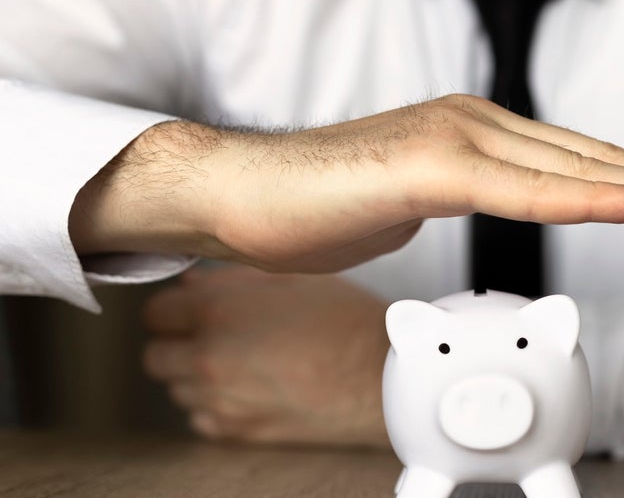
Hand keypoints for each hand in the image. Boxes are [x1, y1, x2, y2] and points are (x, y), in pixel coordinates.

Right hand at [71, 94, 623, 271]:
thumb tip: (487, 200)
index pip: (579, 160)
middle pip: (593, 157)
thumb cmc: (321, 203)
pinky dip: (583, 196)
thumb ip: (458, 195)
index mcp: (476, 135)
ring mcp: (452, 138)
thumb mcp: (413, 203)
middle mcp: (475, 126)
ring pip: (571, 166)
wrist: (243, 194)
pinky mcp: (425, 166)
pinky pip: (518, 187)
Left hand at [142, 266, 390, 447]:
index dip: (176, 309)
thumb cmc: (346, 321)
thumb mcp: (292, 278)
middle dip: (177, 344)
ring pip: (176, 389)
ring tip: (238, 362)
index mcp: (218, 310)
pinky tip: (247, 389)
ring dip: (195, 375)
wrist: (382, 375)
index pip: (156, 312)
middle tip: (209, 336)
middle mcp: (208, 356)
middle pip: (155, 355)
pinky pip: (202, 418)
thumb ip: (232, 279)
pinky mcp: (238, 431)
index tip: (191, 310)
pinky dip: (215, 405)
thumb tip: (194, 285)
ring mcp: (220, 399)